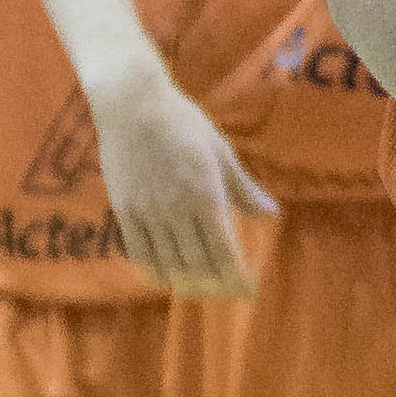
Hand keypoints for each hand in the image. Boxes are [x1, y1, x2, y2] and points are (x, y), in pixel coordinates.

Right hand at [94, 64, 273, 300]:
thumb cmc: (184, 122)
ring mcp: (148, 212)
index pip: (223, 249)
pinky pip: (138, 250)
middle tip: (222, 291)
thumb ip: (243, 189)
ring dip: (184, 279)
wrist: (133, 105)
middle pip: (197, 260)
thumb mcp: (220, 151)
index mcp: (206, 195)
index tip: (244, 285)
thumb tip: (271, 215)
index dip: (234, 273)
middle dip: (212, 280)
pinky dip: (153, 268)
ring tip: (196, 288)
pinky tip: (162, 276)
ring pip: (168, 261)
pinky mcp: (124, 209)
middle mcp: (177, 209)